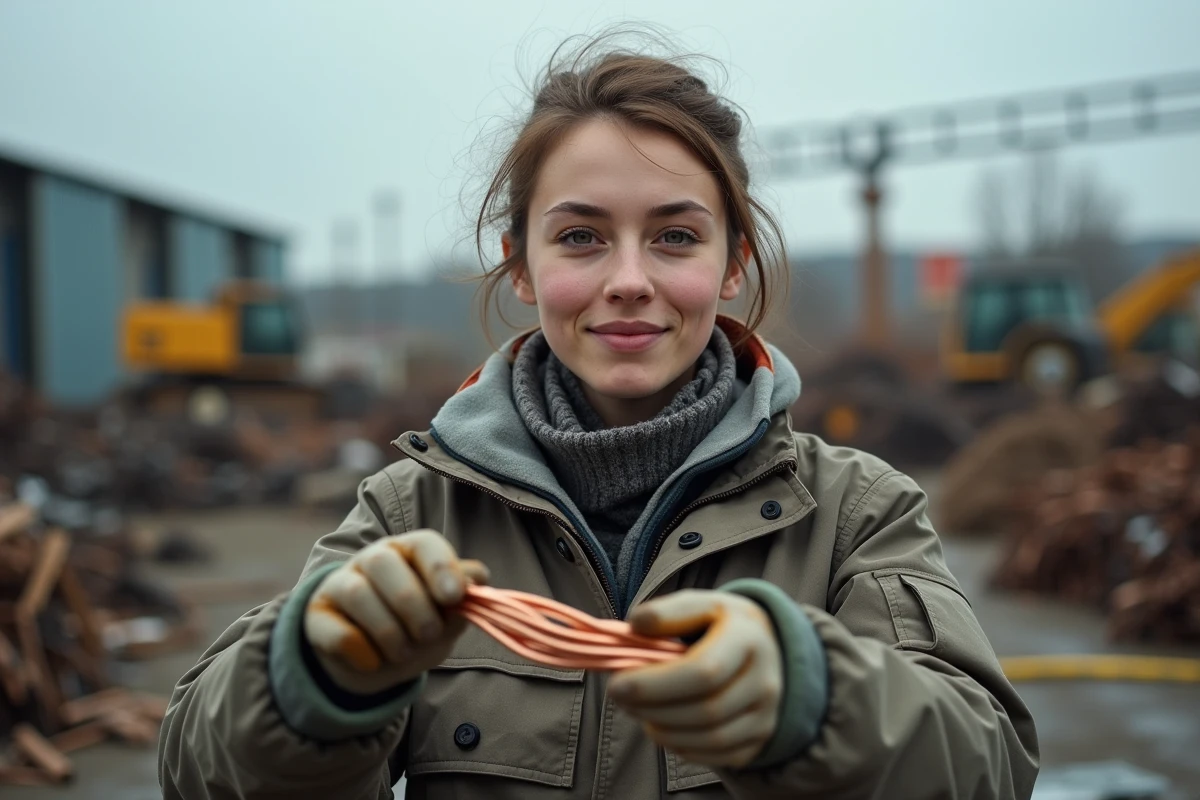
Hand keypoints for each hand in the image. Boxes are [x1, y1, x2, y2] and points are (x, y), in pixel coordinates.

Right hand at [304, 529, 488, 694]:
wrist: (370, 661)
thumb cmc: (415, 629)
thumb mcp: (444, 619)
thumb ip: (461, 600)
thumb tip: (477, 577)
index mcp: (410, 552)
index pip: (424, 543)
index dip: (441, 567)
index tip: (454, 597)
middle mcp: (373, 559)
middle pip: (385, 563)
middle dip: (413, 605)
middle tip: (428, 634)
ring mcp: (340, 583)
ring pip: (358, 594)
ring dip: (389, 632)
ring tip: (404, 653)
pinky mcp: (317, 616)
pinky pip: (338, 631)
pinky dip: (362, 653)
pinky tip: (374, 662)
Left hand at [607, 590, 782, 768]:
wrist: (766, 647)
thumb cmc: (722, 624)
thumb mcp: (700, 604)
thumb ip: (667, 612)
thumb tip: (635, 625)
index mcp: (749, 638)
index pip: (704, 671)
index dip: (655, 684)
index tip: (617, 684)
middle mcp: (766, 681)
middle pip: (707, 710)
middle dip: (653, 709)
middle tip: (621, 698)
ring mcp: (767, 715)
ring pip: (711, 738)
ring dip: (664, 730)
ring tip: (638, 711)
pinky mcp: (760, 739)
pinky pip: (717, 756)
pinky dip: (682, 746)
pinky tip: (663, 726)